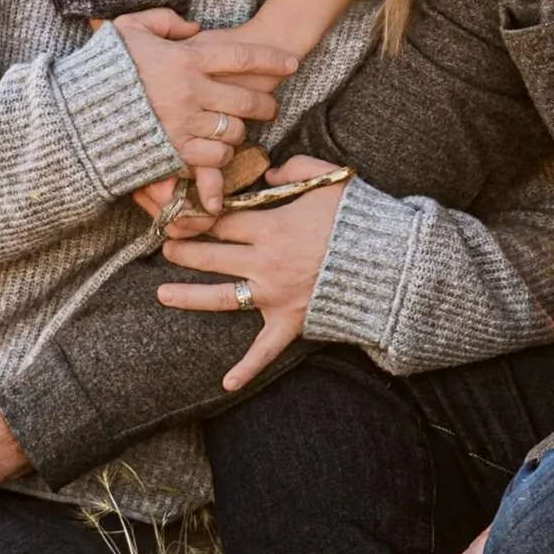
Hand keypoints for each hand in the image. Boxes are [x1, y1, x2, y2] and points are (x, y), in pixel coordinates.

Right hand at [110, 9, 296, 213]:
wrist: (74, 112)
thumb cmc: (102, 68)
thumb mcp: (129, 29)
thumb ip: (165, 22)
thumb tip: (195, 28)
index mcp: (185, 60)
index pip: (242, 57)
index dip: (272, 59)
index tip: (290, 63)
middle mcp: (192, 92)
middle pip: (248, 100)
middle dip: (265, 104)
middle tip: (269, 106)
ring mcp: (184, 125)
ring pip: (234, 132)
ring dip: (240, 131)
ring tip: (238, 129)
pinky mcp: (174, 153)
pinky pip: (213, 158)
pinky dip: (219, 156)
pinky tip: (216, 151)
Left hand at [156, 155, 347, 390]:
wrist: (391, 263)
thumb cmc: (360, 218)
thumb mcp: (331, 178)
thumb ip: (295, 169)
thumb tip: (268, 177)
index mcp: (272, 226)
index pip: (223, 218)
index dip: (200, 213)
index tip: (185, 212)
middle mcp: (266, 262)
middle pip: (212, 255)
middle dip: (184, 249)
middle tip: (166, 244)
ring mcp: (275, 295)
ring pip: (222, 297)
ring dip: (189, 295)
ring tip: (161, 293)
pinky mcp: (291, 321)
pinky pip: (265, 350)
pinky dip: (246, 368)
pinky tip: (226, 383)